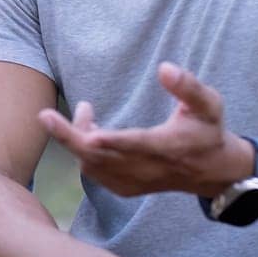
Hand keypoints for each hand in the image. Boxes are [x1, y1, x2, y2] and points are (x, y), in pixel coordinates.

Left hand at [38, 63, 251, 196]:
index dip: (113, 141)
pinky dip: (84, 154)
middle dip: (70, 137)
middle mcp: (148, 168)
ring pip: (93, 166)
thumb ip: (188, 87)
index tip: (91, 133)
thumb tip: (164, 68)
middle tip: (45, 116)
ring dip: (78, 138)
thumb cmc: (208, 130)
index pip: (137, 145)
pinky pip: (96, 174)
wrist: (212, 172)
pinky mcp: (127, 188)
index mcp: (168, 147)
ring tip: (86, 110)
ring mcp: (135, 181)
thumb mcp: (208, 104)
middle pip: (101, 158)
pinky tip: (89, 131)